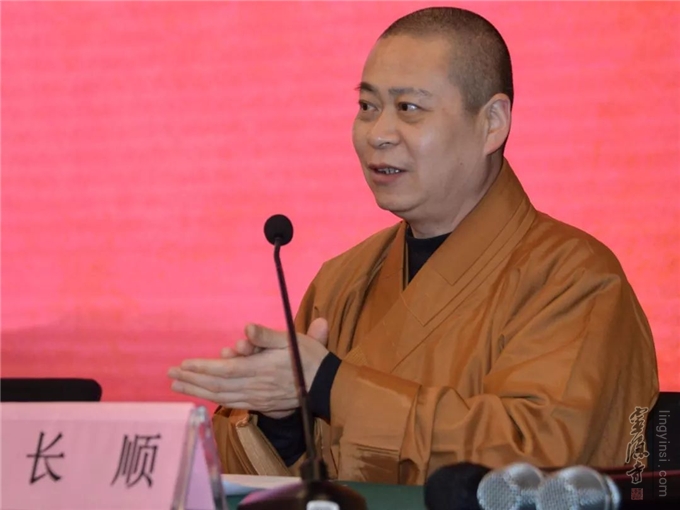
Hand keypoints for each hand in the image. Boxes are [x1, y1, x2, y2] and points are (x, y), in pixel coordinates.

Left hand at [168, 318, 329, 418]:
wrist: (326, 385)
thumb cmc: (309, 358)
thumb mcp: (291, 340)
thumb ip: (266, 336)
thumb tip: (246, 328)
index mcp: (259, 369)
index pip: (223, 370)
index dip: (201, 368)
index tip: (182, 364)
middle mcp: (255, 387)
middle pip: (216, 386)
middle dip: (192, 380)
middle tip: (170, 375)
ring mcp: (257, 398)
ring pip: (221, 397)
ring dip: (198, 392)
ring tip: (179, 386)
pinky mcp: (261, 405)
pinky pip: (232, 403)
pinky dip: (214, 400)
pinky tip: (204, 396)